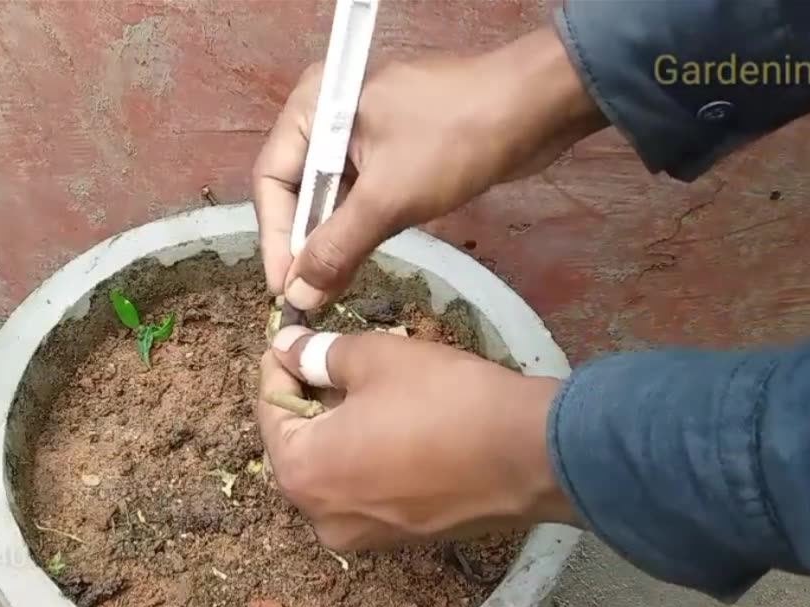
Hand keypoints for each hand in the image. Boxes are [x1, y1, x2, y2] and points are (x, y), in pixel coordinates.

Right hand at [253, 26, 606, 309]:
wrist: (537, 108)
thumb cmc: (455, 140)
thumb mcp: (389, 198)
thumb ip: (336, 248)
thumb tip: (296, 296)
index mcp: (315, 106)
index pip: (272, 179)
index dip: (275, 238)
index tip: (284, 289)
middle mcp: (330, 114)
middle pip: (297, 189)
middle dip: (301, 243)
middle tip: (305, 297)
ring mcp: (362, 132)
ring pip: (330, 196)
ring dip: (329, 241)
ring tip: (326, 290)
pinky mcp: (393, 149)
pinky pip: (360, 194)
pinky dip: (357, 228)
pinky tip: (355, 264)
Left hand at [256, 326, 577, 550]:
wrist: (532, 456)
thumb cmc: (446, 401)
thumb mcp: (376, 359)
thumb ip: (320, 355)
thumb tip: (288, 349)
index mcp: (302, 473)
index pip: (269, 408)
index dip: (280, 364)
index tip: (290, 336)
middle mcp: (320, 518)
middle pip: (296, 445)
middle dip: (309, 399)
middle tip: (330, 356)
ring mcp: (361, 537)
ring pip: (332, 470)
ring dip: (339, 428)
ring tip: (367, 385)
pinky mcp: (399, 540)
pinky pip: (365, 491)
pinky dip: (367, 457)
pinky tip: (395, 423)